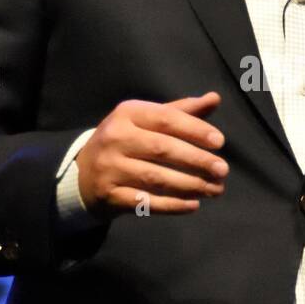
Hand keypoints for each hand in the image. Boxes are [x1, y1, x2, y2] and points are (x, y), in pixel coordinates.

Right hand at [76, 91, 227, 218]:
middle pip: (162, 149)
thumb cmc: (124, 142)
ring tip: (215, 189)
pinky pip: (145, 202)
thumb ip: (180, 111)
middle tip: (222, 170)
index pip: (165, 119)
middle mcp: (115, 138)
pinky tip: (193, 205)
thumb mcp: (145, 120)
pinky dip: (172, 205)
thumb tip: (214, 98)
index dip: (194, 129)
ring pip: (156, 177)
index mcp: (127, 113)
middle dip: (197, 160)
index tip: (219, 142)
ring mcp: (110, 168)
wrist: (82, 174)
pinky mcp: (109, 195)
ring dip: (190, 185)